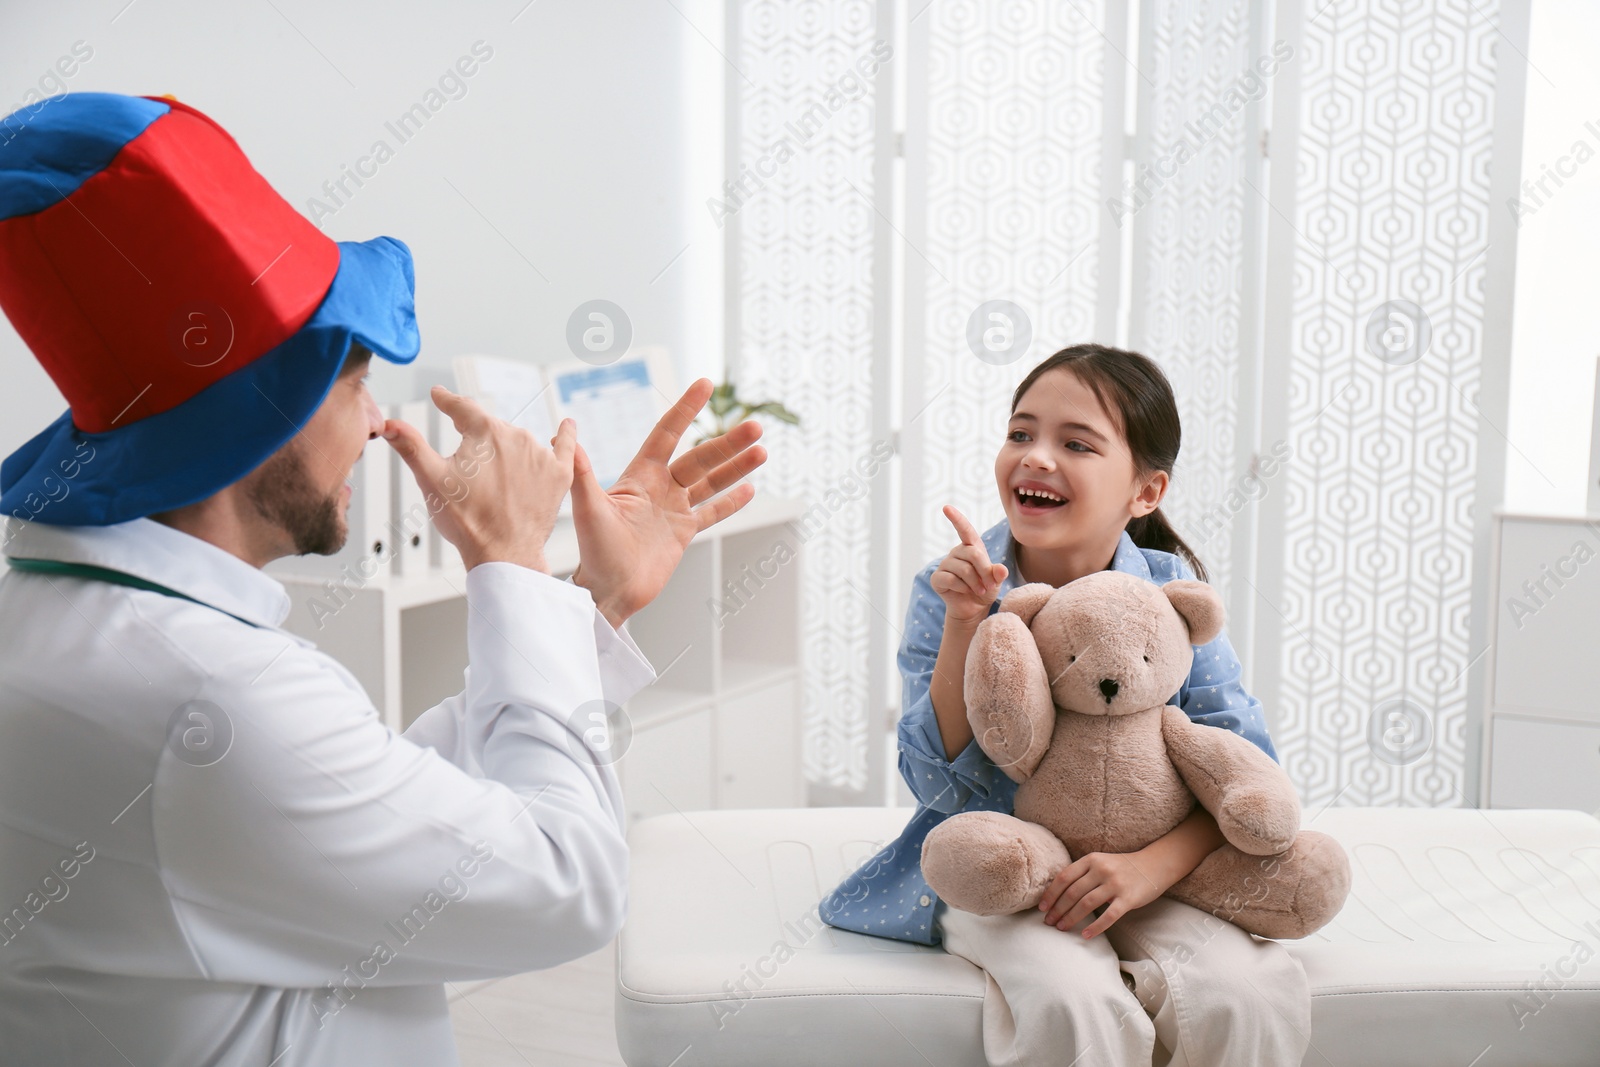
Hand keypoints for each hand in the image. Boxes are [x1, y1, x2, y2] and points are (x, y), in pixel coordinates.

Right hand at [384, 386, 573, 573]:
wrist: (504, 554)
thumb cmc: (467, 521)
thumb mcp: (431, 480)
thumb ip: (411, 446)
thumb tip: (389, 423)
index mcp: (484, 432)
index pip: (462, 408)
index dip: (447, 401)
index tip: (439, 395)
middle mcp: (517, 436)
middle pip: (490, 428)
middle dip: (475, 436)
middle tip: (465, 460)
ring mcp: (540, 455)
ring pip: (519, 441)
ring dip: (506, 448)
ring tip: (494, 473)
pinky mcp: (559, 475)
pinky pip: (566, 447)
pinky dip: (566, 435)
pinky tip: (567, 425)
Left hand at [569, 378, 766, 627]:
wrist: (609, 591)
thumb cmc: (593, 552)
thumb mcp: (587, 508)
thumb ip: (582, 472)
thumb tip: (565, 432)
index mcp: (640, 476)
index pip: (668, 434)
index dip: (687, 409)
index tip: (705, 384)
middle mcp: (660, 488)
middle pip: (700, 457)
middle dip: (728, 443)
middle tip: (756, 427)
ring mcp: (673, 510)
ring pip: (711, 482)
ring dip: (736, 467)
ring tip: (762, 451)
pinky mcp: (683, 533)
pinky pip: (712, 513)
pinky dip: (731, 501)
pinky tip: (750, 488)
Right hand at [930, 505, 1006, 626]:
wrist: (973, 608)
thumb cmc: (985, 589)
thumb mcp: (996, 581)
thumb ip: (998, 573)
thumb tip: (1000, 570)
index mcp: (971, 547)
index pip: (964, 530)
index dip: (956, 518)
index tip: (946, 508)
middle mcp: (956, 553)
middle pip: (972, 554)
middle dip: (984, 571)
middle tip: (989, 585)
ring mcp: (945, 565)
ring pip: (963, 569)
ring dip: (975, 583)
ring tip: (980, 590)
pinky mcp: (937, 578)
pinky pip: (951, 579)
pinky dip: (962, 588)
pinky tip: (965, 592)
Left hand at [1038, 850, 1167, 938]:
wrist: (1155, 865)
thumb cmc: (1123, 867)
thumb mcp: (1100, 862)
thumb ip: (1083, 873)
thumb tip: (1058, 894)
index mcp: (1091, 860)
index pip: (1064, 877)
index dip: (1051, 894)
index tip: (1042, 908)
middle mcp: (1101, 870)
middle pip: (1072, 892)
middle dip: (1058, 909)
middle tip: (1049, 922)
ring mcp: (1115, 884)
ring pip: (1086, 904)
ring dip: (1071, 918)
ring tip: (1062, 928)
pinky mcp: (1128, 898)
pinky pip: (1108, 916)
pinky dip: (1095, 927)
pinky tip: (1086, 935)